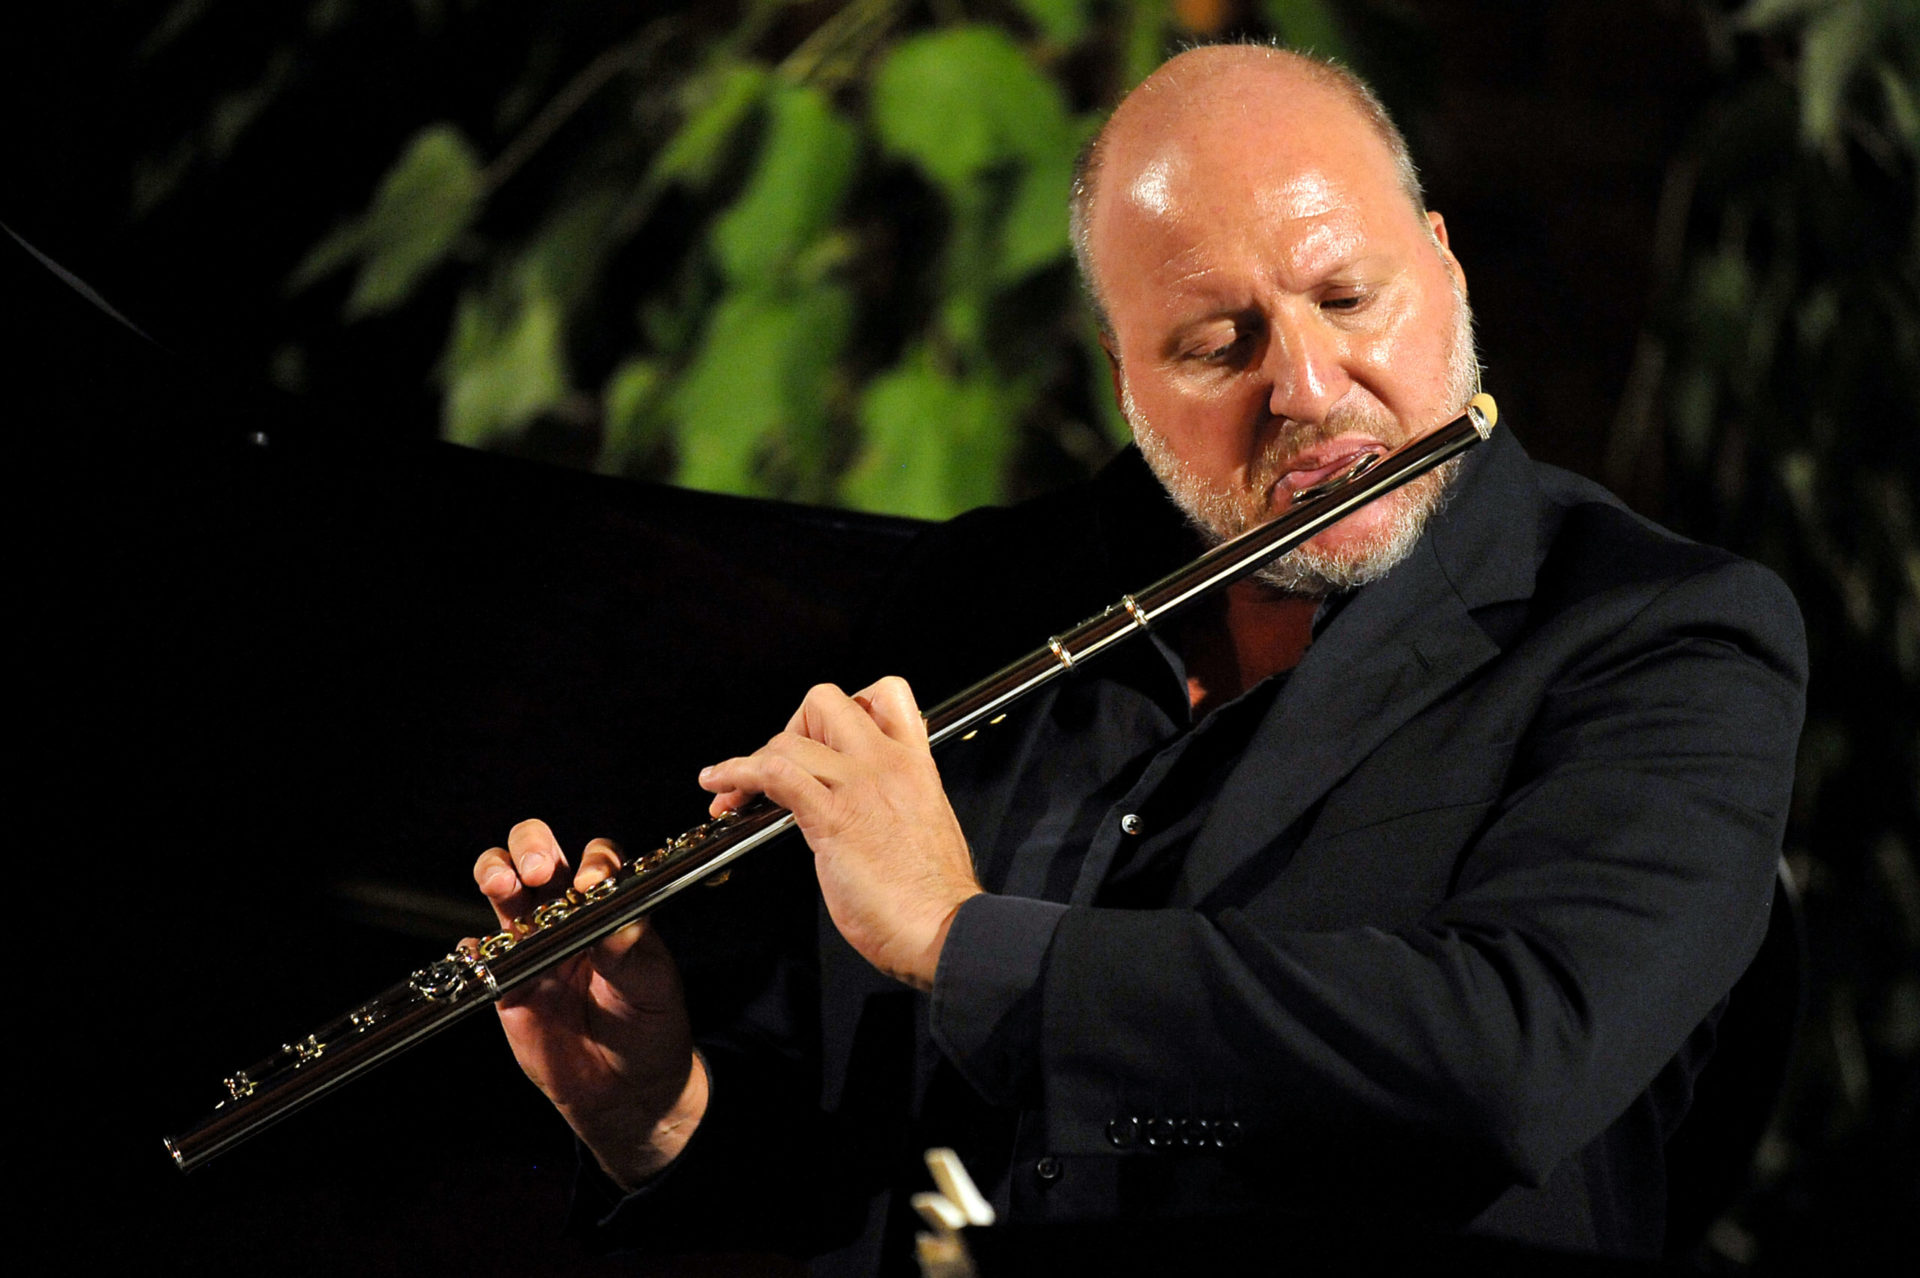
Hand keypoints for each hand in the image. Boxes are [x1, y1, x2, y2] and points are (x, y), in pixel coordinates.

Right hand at [472, 819, 706, 1188]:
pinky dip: (471, 950)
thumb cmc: (651, 1025)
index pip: (598, 860)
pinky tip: (479, 954)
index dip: (593, 861)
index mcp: (611, 906)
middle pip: (539, 855)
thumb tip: (612, 916)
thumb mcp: (652, 986)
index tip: (591, 882)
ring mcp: (533, 945)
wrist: (626, 1089)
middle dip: (531, 847)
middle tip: (536, 872)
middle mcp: (568, 915)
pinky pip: (478, 957)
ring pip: (502, 890)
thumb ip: (629, 952)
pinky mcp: (506, 983)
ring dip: (495, 874)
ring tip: (500, 885)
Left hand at [699, 677, 982, 990]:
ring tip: (730, 789)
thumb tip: (865, 805)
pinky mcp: (833, 819)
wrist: (944, 929)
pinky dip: (737, 775)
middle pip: (825, 701)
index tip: (823, 738)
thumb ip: (895, 802)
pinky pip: (775, 775)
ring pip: (789, 739)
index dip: (846, 707)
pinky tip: (720, 788)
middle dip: (791, 727)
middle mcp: (886, 764)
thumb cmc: (934, 895)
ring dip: (750, 762)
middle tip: (781, 764)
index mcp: (914, 764)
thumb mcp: (924, 825)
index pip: (886, 693)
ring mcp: (859, 787)